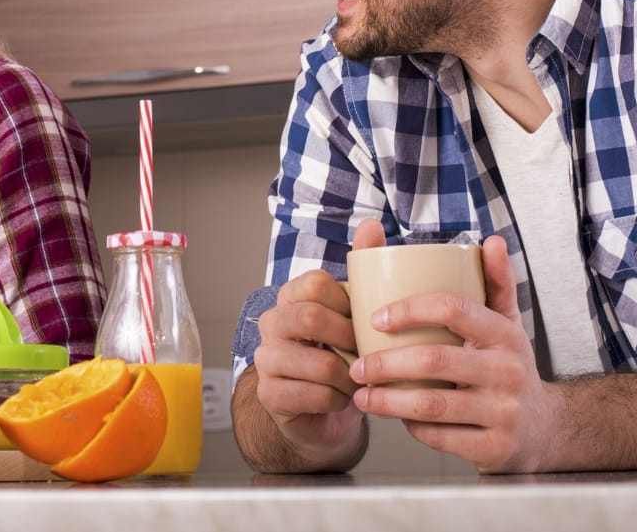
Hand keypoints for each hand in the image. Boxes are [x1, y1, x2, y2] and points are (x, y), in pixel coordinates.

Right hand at [248, 220, 387, 464]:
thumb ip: (363, 265)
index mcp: (291, 297)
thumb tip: (371, 225)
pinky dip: (338, 400)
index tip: (362, 321)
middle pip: (309, 317)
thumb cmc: (341, 355)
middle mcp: (271, 323)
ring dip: (348, 376)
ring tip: (357, 380)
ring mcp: (265, 359)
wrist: (322, 411)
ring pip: (317, 363)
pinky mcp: (269, 395)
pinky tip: (341, 399)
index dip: (345, 304)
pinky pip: (314, 395)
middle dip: (348, 339)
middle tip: (364, 353)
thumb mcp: (354, 311)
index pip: (315, 283)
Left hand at [348, 234, 562, 472]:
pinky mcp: (494, 448)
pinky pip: (440, 436)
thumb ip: (496, 283)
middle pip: (434, 361)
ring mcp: (503, 412)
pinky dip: (412, 427)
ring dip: (387, 401)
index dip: (410, 310)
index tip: (375, 318)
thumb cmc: (510, 369)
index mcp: (505, 333)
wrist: (544, 430)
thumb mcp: (508, 325)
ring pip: (431, 405)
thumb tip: (490, 241)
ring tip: (362, 395)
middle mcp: (507, 371)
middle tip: (358, 367)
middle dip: (386, 364)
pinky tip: (396, 418)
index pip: (453, 309)